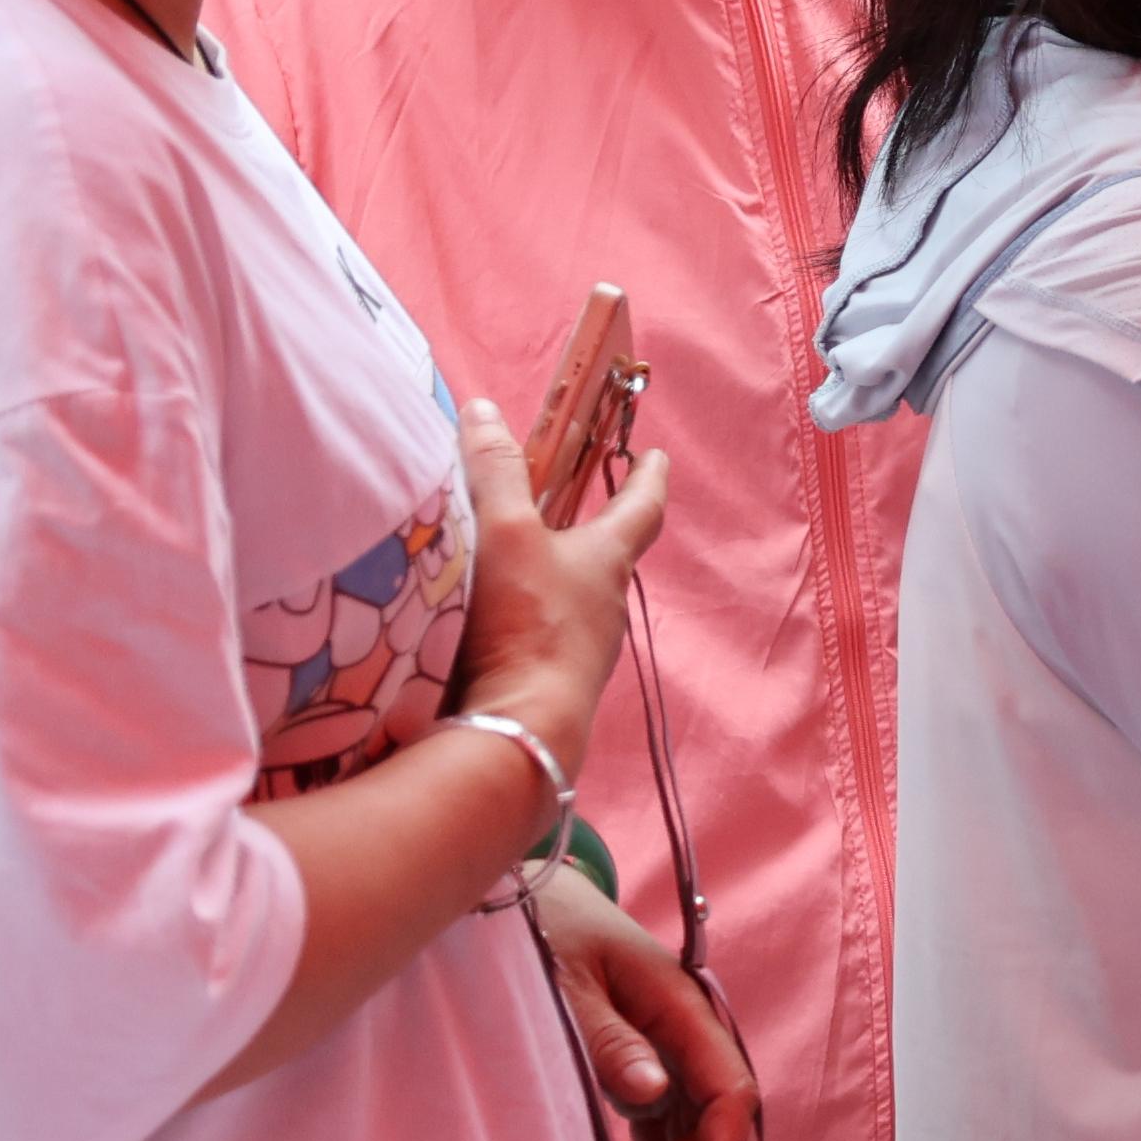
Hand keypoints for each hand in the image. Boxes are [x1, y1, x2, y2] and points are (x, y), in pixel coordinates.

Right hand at [446, 395, 668, 780]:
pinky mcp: (548, 684)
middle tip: (586, 504)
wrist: (518, 730)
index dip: (647, 477)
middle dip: (599, 528)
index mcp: (607, 560)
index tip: (656, 456)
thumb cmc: (526, 624)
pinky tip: (494, 622)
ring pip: (576, 600)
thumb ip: (494, 473)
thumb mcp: (504, 533)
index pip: (640, 507)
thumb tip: (484, 410)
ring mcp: (580, 651)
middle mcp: (604, 606)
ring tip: (526, 559)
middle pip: (609, 556)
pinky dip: (525, 618)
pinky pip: (542, 637)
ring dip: (557, 577)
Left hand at [534, 860, 757, 1140]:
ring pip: (695, 1122)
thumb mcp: (562, 987)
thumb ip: (607, 1039)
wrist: (523, 899)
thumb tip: (654, 1093)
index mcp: (678, 1003)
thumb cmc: (541, 931)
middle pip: (720, 1115)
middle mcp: (684, 1028)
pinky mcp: (643, 1059)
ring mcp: (666, 1046)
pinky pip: (667, 1116)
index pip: (730, 1088)